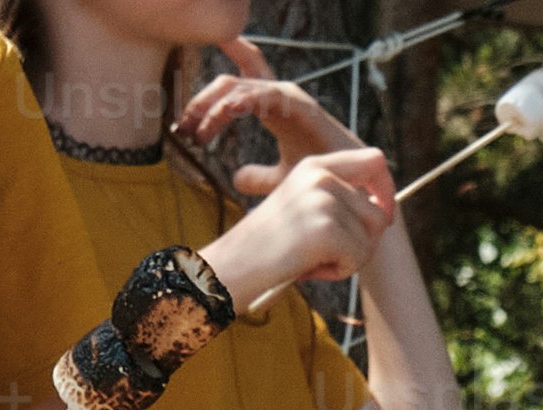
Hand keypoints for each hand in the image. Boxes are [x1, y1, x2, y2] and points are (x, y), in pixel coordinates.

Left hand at [173, 68, 377, 194]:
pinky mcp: (302, 108)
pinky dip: (244, 99)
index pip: (239, 86)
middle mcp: (280, 100)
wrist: (357, 194)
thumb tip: (235, 177)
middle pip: (233, 83)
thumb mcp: (282, 180)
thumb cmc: (325, 183)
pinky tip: (226, 111)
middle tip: (186, 122)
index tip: (188, 121)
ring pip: (244, 86)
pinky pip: (267, 95)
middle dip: (205, 98)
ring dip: (218, 101)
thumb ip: (259, 177)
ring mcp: (292, 100)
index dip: (208, 97)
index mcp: (273, 110)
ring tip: (198, 122)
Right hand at [201, 137, 400, 302]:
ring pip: (370, 239)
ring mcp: (324, 200)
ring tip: (312, 258)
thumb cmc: (271, 247)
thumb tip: (385, 212)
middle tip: (331, 254)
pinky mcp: (326, 228)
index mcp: (316, 165)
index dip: (387, 190)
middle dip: (365, 241)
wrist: (235, 265)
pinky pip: (357, 258)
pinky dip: (339, 271)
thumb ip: (338, 201)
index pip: (374, 160)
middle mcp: (322, 176)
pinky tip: (309, 267)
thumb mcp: (305, 209)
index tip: (383, 216)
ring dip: (348, 259)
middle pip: (380, 212)